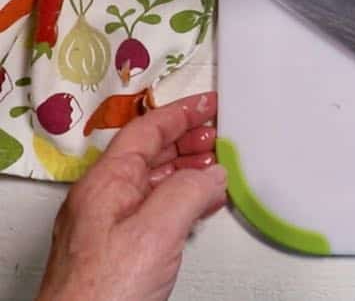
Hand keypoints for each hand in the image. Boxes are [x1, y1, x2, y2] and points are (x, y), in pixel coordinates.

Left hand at [37, 92, 225, 300]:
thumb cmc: (102, 292)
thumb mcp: (156, 230)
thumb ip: (188, 192)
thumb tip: (212, 174)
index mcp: (105, 184)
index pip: (145, 131)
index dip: (180, 113)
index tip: (208, 105)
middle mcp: (103, 200)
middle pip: (149, 153)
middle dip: (187, 139)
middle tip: (219, 134)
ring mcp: (108, 225)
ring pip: (153, 181)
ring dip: (187, 169)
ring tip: (218, 165)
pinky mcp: (118, 249)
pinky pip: (155, 208)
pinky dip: (183, 197)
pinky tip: (200, 204)